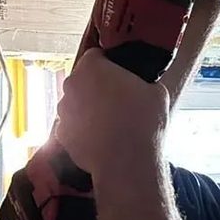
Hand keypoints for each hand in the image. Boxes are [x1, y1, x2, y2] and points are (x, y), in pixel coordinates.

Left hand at [55, 48, 169, 177]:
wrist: (126, 163)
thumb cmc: (142, 123)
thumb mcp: (158, 92)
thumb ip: (146, 81)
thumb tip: (147, 83)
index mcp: (91, 68)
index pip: (96, 55)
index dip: (109, 64)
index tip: (121, 75)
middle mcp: (71, 85)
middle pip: (83, 79)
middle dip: (97, 86)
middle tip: (118, 99)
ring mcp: (63, 111)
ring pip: (77, 102)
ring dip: (89, 107)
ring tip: (111, 122)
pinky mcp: (61, 135)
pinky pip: (74, 125)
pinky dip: (84, 129)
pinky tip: (101, 137)